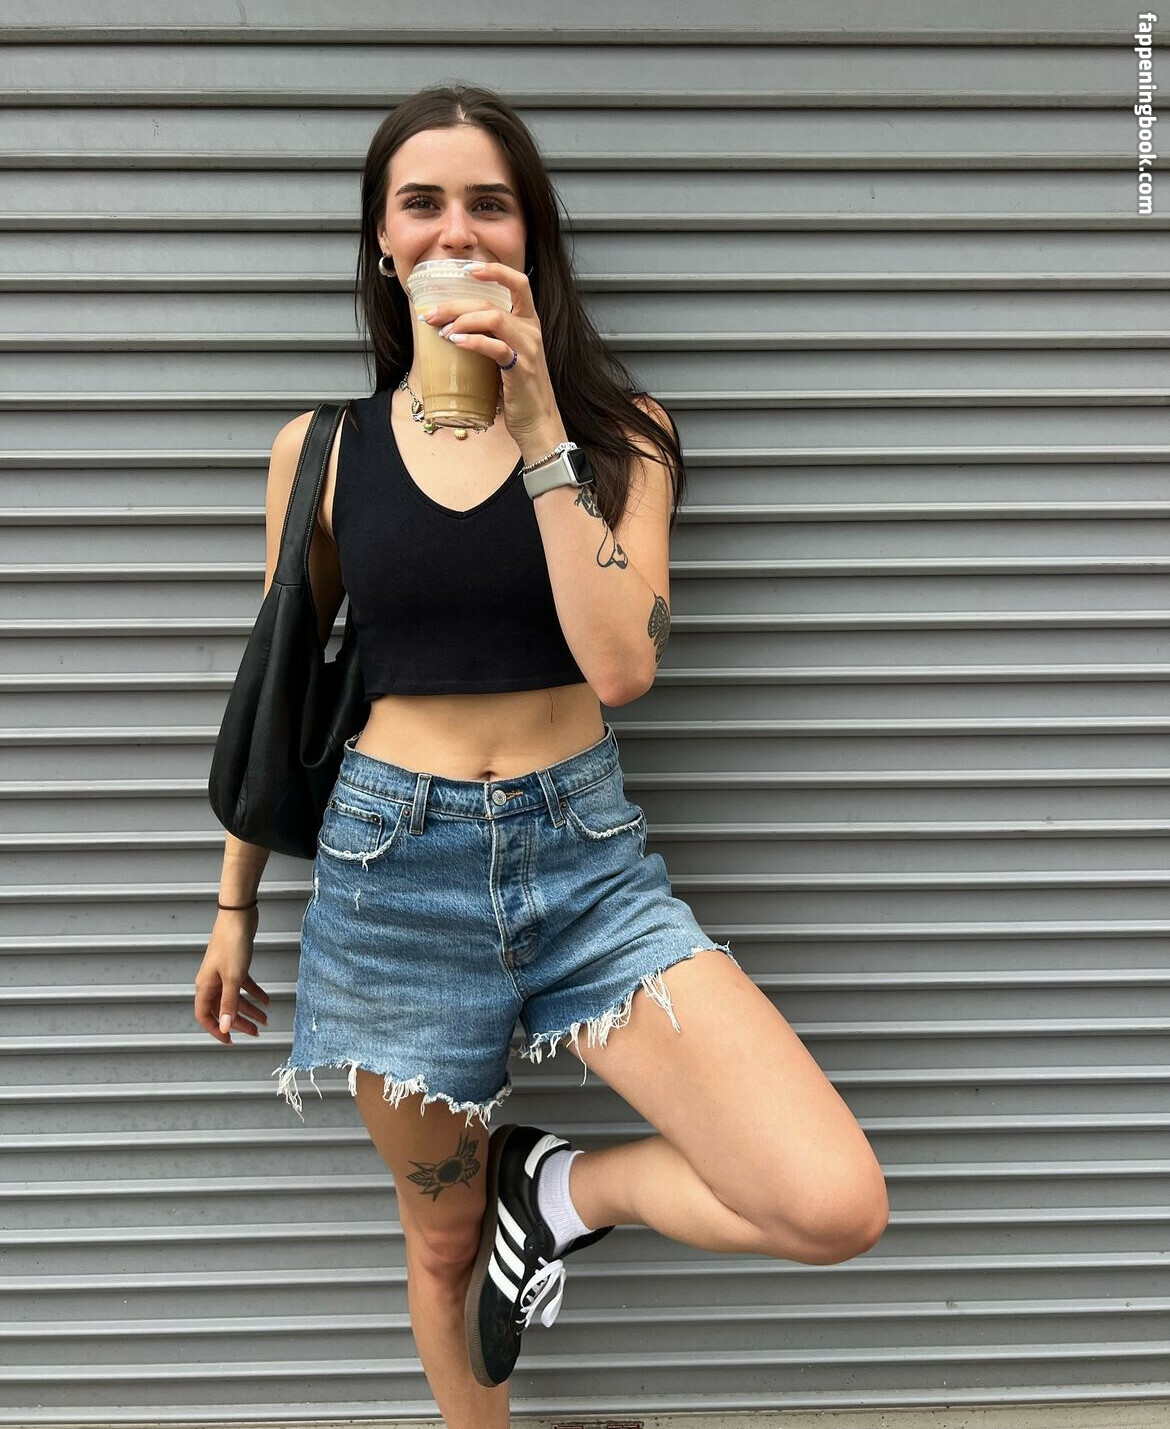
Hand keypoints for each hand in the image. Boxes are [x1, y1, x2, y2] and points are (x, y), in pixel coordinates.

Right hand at [194, 907, 269, 1043]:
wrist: (239, 915)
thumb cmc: (232, 942)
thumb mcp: (233, 977)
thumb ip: (229, 1003)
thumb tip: (226, 1027)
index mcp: (205, 986)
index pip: (205, 1016)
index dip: (216, 1030)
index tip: (230, 1041)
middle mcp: (212, 981)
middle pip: (223, 1009)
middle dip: (239, 1022)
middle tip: (255, 1032)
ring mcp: (224, 972)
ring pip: (235, 997)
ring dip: (249, 1009)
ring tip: (265, 1019)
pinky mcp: (236, 964)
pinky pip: (244, 984)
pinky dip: (254, 992)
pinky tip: (266, 1000)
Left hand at [420, 261, 559, 446]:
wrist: (537, 423)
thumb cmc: (518, 392)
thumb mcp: (507, 357)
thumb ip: (490, 338)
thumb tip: (452, 328)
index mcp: (529, 323)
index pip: (519, 282)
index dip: (495, 270)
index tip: (467, 270)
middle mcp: (531, 331)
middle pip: (491, 302)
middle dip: (456, 304)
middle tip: (431, 314)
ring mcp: (528, 349)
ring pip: (494, 318)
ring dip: (462, 320)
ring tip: (442, 331)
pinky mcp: (521, 369)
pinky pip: (495, 347)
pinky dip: (473, 341)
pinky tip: (456, 342)